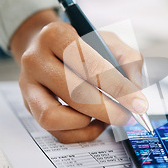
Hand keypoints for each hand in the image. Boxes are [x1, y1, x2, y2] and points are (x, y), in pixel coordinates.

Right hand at [10, 9, 147, 142]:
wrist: (50, 48)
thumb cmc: (83, 46)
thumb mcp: (109, 42)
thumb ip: (129, 61)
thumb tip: (135, 90)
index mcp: (56, 35)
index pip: (90, 65)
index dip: (118, 88)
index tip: (138, 103)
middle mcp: (36, 58)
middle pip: (74, 92)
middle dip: (107, 110)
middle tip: (127, 116)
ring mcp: (28, 84)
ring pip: (56, 116)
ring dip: (87, 122)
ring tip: (106, 117)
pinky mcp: (29, 106)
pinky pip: (55, 131)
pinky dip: (80, 132)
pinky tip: (93, 121)